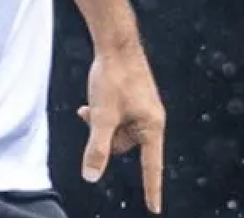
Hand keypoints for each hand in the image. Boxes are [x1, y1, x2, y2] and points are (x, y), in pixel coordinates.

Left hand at [76, 47, 166, 213]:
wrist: (116, 43)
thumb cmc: (114, 77)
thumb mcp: (102, 117)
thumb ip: (97, 149)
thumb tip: (91, 177)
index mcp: (151, 126)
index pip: (151, 166)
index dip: (151, 189)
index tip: (154, 209)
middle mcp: (151, 119)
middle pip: (124, 146)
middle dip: (105, 138)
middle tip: (95, 116)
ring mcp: (142, 109)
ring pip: (117, 132)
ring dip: (101, 125)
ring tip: (91, 107)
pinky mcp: (134, 100)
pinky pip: (117, 119)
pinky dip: (102, 115)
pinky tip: (89, 105)